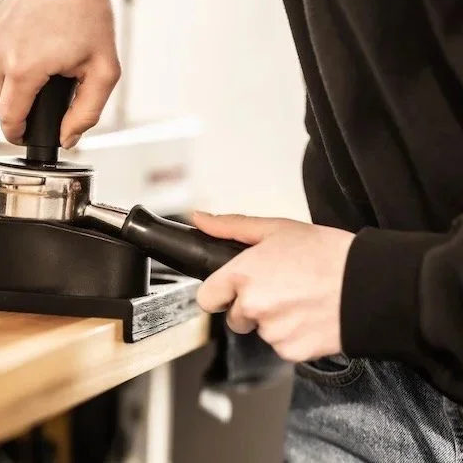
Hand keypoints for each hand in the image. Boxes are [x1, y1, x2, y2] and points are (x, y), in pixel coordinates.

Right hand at [0, 0, 119, 146]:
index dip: (19, 134)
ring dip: (10, 87)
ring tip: (38, 69)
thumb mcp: (103, 70)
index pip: (8, 121)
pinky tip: (27, 49)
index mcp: (23, 70)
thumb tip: (67, 138)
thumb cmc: (86, 14)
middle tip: (43, 97)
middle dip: (17, 110)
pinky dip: (4, 63)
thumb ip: (87, 113)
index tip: (28, 135)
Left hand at [192, 212, 354, 362]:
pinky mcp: (291, 351)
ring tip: (301, 299)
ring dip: (274, 321)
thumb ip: (231, 227)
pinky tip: (310, 316)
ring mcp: (271, 331)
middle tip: (280, 289)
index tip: (234, 289)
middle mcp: (252, 306)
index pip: (207, 298)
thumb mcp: (277, 229)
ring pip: (260, 331)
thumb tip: (200, 220)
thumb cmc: (327, 253)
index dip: (221, 293)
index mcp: (243, 274)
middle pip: (234, 317)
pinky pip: (282, 346)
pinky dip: (293, 336)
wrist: (370, 284)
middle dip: (250, 307)